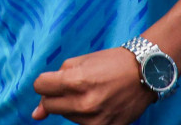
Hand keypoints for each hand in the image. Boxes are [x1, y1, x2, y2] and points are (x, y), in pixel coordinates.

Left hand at [32, 47, 153, 124]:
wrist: (144, 73)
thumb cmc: (110, 63)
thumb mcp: (79, 62)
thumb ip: (53, 82)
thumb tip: (35, 114)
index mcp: (75, 82)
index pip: (40, 87)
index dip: (46, 81)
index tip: (54, 79)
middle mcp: (83, 104)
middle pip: (50, 105)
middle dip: (55, 95)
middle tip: (72, 86)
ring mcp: (95, 120)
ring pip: (66, 116)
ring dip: (71, 105)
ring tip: (91, 92)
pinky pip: (82, 124)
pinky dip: (85, 115)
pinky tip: (98, 103)